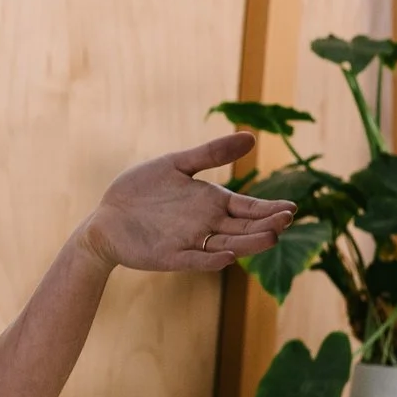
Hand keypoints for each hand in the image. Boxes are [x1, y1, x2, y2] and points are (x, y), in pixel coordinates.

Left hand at [78, 132, 293, 271]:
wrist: (106, 216)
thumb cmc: (140, 189)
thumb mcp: (176, 164)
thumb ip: (211, 153)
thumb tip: (251, 137)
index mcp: (212, 203)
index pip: (249, 208)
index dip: (269, 209)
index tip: (291, 208)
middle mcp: (208, 225)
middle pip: (244, 228)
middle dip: (266, 225)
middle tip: (285, 220)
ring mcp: (191, 242)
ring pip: (228, 245)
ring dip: (249, 244)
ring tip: (271, 237)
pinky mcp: (171, 256)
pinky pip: (196, 259)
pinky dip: (212, 259)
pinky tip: (227, 255)